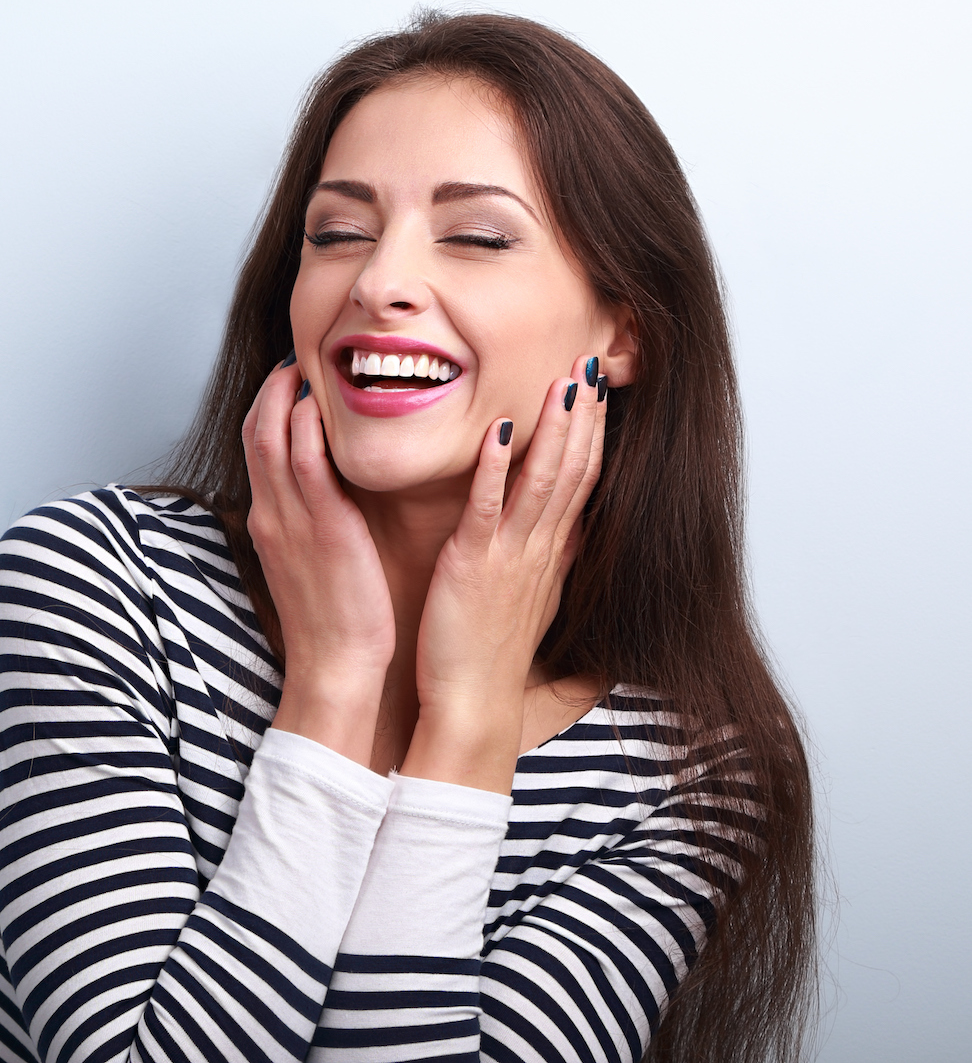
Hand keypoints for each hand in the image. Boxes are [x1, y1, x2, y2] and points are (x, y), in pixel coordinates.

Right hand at [242, 358, 395, 765]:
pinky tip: (322, 404)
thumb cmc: (333, 620)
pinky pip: (306, 462)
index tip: (290, 379)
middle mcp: (272, 514)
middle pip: (256, 431)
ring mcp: (291, 519)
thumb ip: (311, 523)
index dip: (269, 406)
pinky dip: (308, 427)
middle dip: (272, 388)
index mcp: (269, 521)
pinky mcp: (321, 527)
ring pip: (273, 437)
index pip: (257, 446)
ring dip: (286, 394)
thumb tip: (326, 497)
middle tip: (296, 360)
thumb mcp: (310, 563)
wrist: (336, 667)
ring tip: (309, 366)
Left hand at [402, 354, 607, 789]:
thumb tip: (566, 532)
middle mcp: (539, 550)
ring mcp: (510, 556)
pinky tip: (499, 428)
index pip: (582, 482)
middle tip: (593, 362)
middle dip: (584, 416)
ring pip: (542, 480)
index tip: (598, 390)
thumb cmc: (486, 656)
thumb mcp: (528, 600)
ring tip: (563, 380)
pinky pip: (487, 507)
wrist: (471, 706)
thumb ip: (545, 560)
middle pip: (573, 470)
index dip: (592, 434)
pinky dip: (495, 467)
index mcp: (549, 555)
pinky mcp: (473, 565)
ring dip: (554, 428)